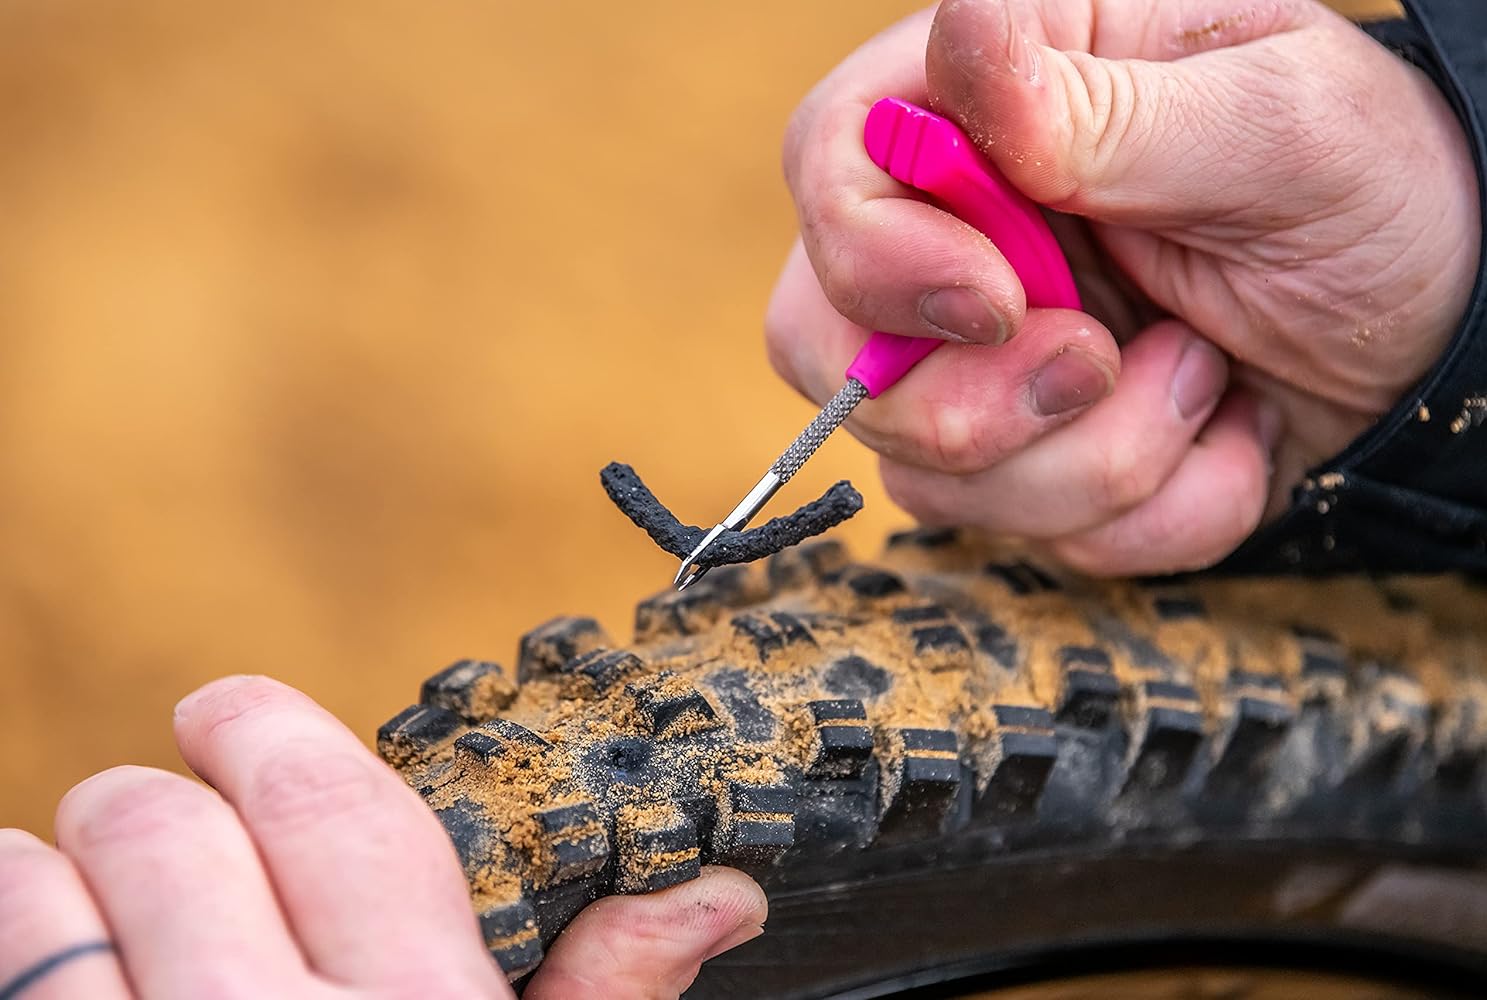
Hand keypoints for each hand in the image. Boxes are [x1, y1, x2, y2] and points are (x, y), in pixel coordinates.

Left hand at [0, 676, 765, 998]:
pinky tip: (53, 971)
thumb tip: (719, 896)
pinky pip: (2, 981)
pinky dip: (19, 948)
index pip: (331, 810)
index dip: (265, 729)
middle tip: (162, 810)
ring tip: (84, 888)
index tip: (228, 712)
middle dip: (155, 796)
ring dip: (52, 867)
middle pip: (162, 826)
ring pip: (37, 889)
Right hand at [767, 0, 1479, 574]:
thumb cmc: (1367, 181)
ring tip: (1207, 372)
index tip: (1000, 306)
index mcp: (988, 105)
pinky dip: (1148, 514)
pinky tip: (1224, 436)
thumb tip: (962, 54)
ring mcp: (975, 359)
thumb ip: (1104, 112)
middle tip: (1101, 363)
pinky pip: (1026, 538)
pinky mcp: (1024, 458)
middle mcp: (953, 234)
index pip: (831, 166)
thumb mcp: (1272, 121)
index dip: (878, 259)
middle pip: (822, 342)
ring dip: (1095, 462)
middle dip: (968, 403)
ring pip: (923, 469)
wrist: (1441, 319)